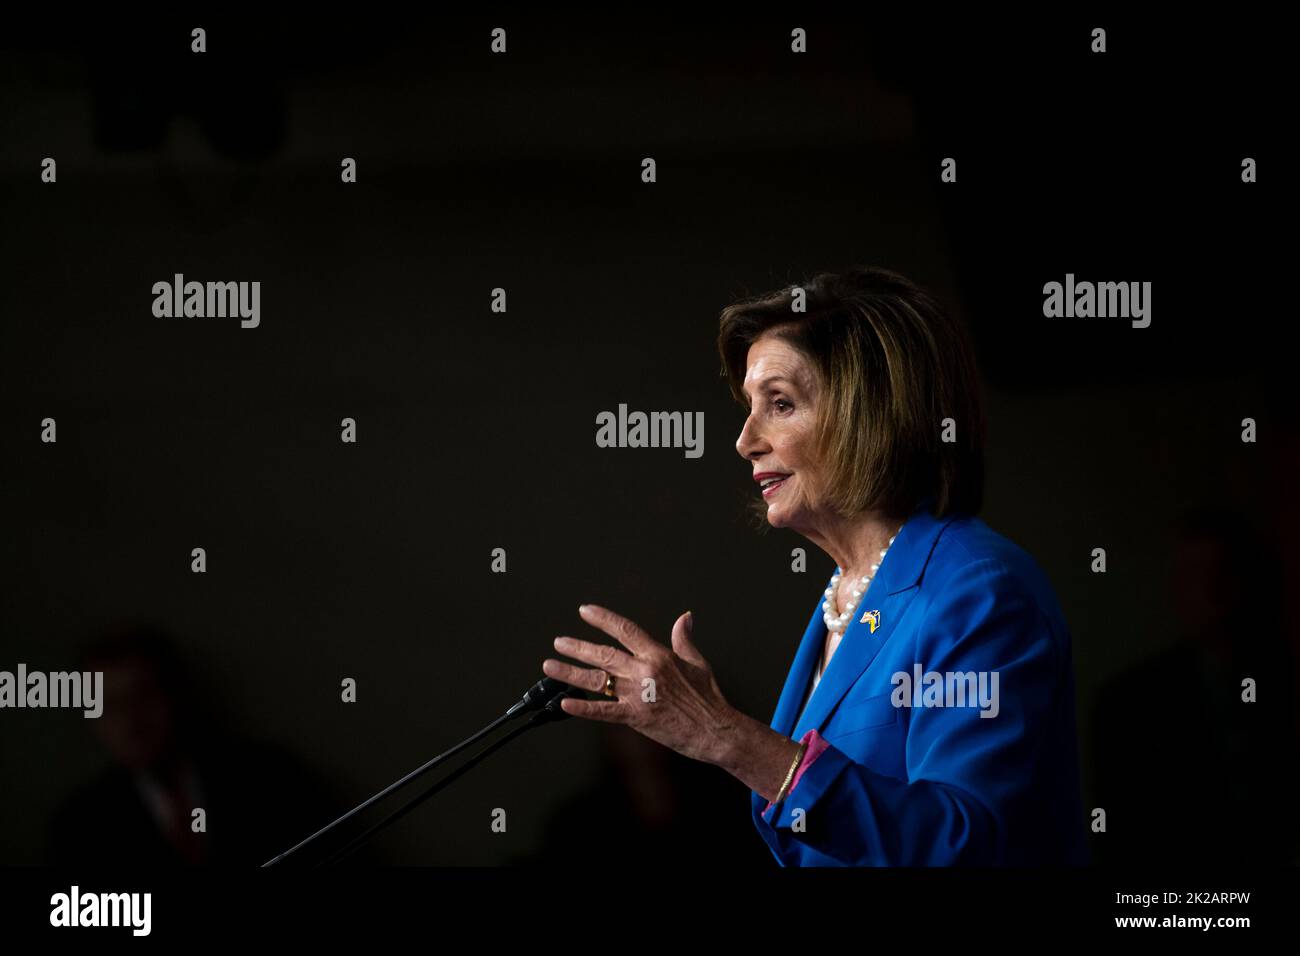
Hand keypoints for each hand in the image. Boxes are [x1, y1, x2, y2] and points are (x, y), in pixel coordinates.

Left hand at [542, 604, 737, 764]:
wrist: (715, 729)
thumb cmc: (709, 698)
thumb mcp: (697, 662)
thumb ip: (684, 640)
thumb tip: (684, 617)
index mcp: (659, 654)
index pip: (625, 630)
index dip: (603, 619)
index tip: (585, 611)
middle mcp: (645, 670)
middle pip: (604, 654)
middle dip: (577, 647)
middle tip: (559, 642)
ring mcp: (639, 694)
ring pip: (597, 680)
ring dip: (571, 673)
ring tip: (551, 666)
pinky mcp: (636, 717)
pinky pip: (603, 711)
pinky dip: (583, 708)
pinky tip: (565, 704)